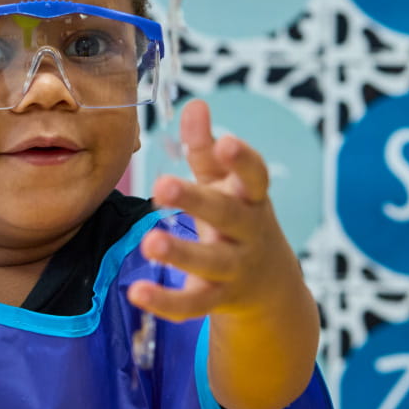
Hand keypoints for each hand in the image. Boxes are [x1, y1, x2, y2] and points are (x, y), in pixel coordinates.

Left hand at [126, 98, 303, 321]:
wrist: (271, 287)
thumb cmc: (238, 219)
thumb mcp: (227, 185)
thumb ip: (207, 149)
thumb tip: (194, 103)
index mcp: (251, 199)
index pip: (254, 177)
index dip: (242, 160)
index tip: (226, 142)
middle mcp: (248, 233)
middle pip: (226, 215)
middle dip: (196, 201)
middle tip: (162, 185)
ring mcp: (235, 269)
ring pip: (210, 262)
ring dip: (181, 253)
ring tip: (150, 242)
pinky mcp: (218, 300)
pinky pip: (193, 306)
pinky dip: (165, 302)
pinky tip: (136, 292)